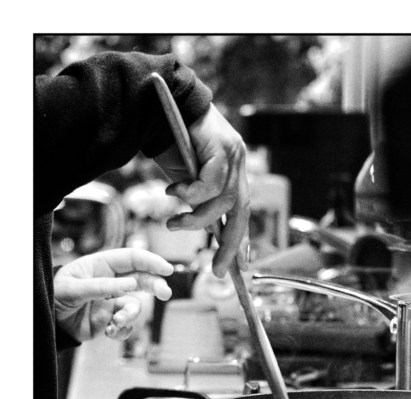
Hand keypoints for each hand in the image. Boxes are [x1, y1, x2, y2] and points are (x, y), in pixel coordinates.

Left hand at [54, 248, 173, 341]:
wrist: (46, 322)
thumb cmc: (55, 296)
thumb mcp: (73, 288)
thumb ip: (102, 286)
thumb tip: (131, 284)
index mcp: (102, 266)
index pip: (132, 259)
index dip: (151, 262)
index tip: (166, 269)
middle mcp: (111, 283)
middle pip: (142, 280)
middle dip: (155, 286)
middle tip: (165, 293)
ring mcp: (112, 302)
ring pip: (135, 306)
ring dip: (130, 315)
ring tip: (117, 322)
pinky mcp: (110, 321)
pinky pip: (126, 326)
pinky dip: (122, 331)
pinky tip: (110, 332)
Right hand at [154, 104, 249, 277]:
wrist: (156, 104)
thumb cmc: (167, 141)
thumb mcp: (183, 180)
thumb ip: (196, 201)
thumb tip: (206, 229)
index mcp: (232, 172)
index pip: (241, 211)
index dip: (242, 240)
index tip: (241, 267)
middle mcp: (238, 164)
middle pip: (241, 212)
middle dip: (232, 245)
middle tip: (220, 269)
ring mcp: (233, 155)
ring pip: (222, 202)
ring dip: (196, 219)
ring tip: (174, 222)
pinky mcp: (223, 148)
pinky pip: (211, 184)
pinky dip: (191, 195)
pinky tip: (174, 193)